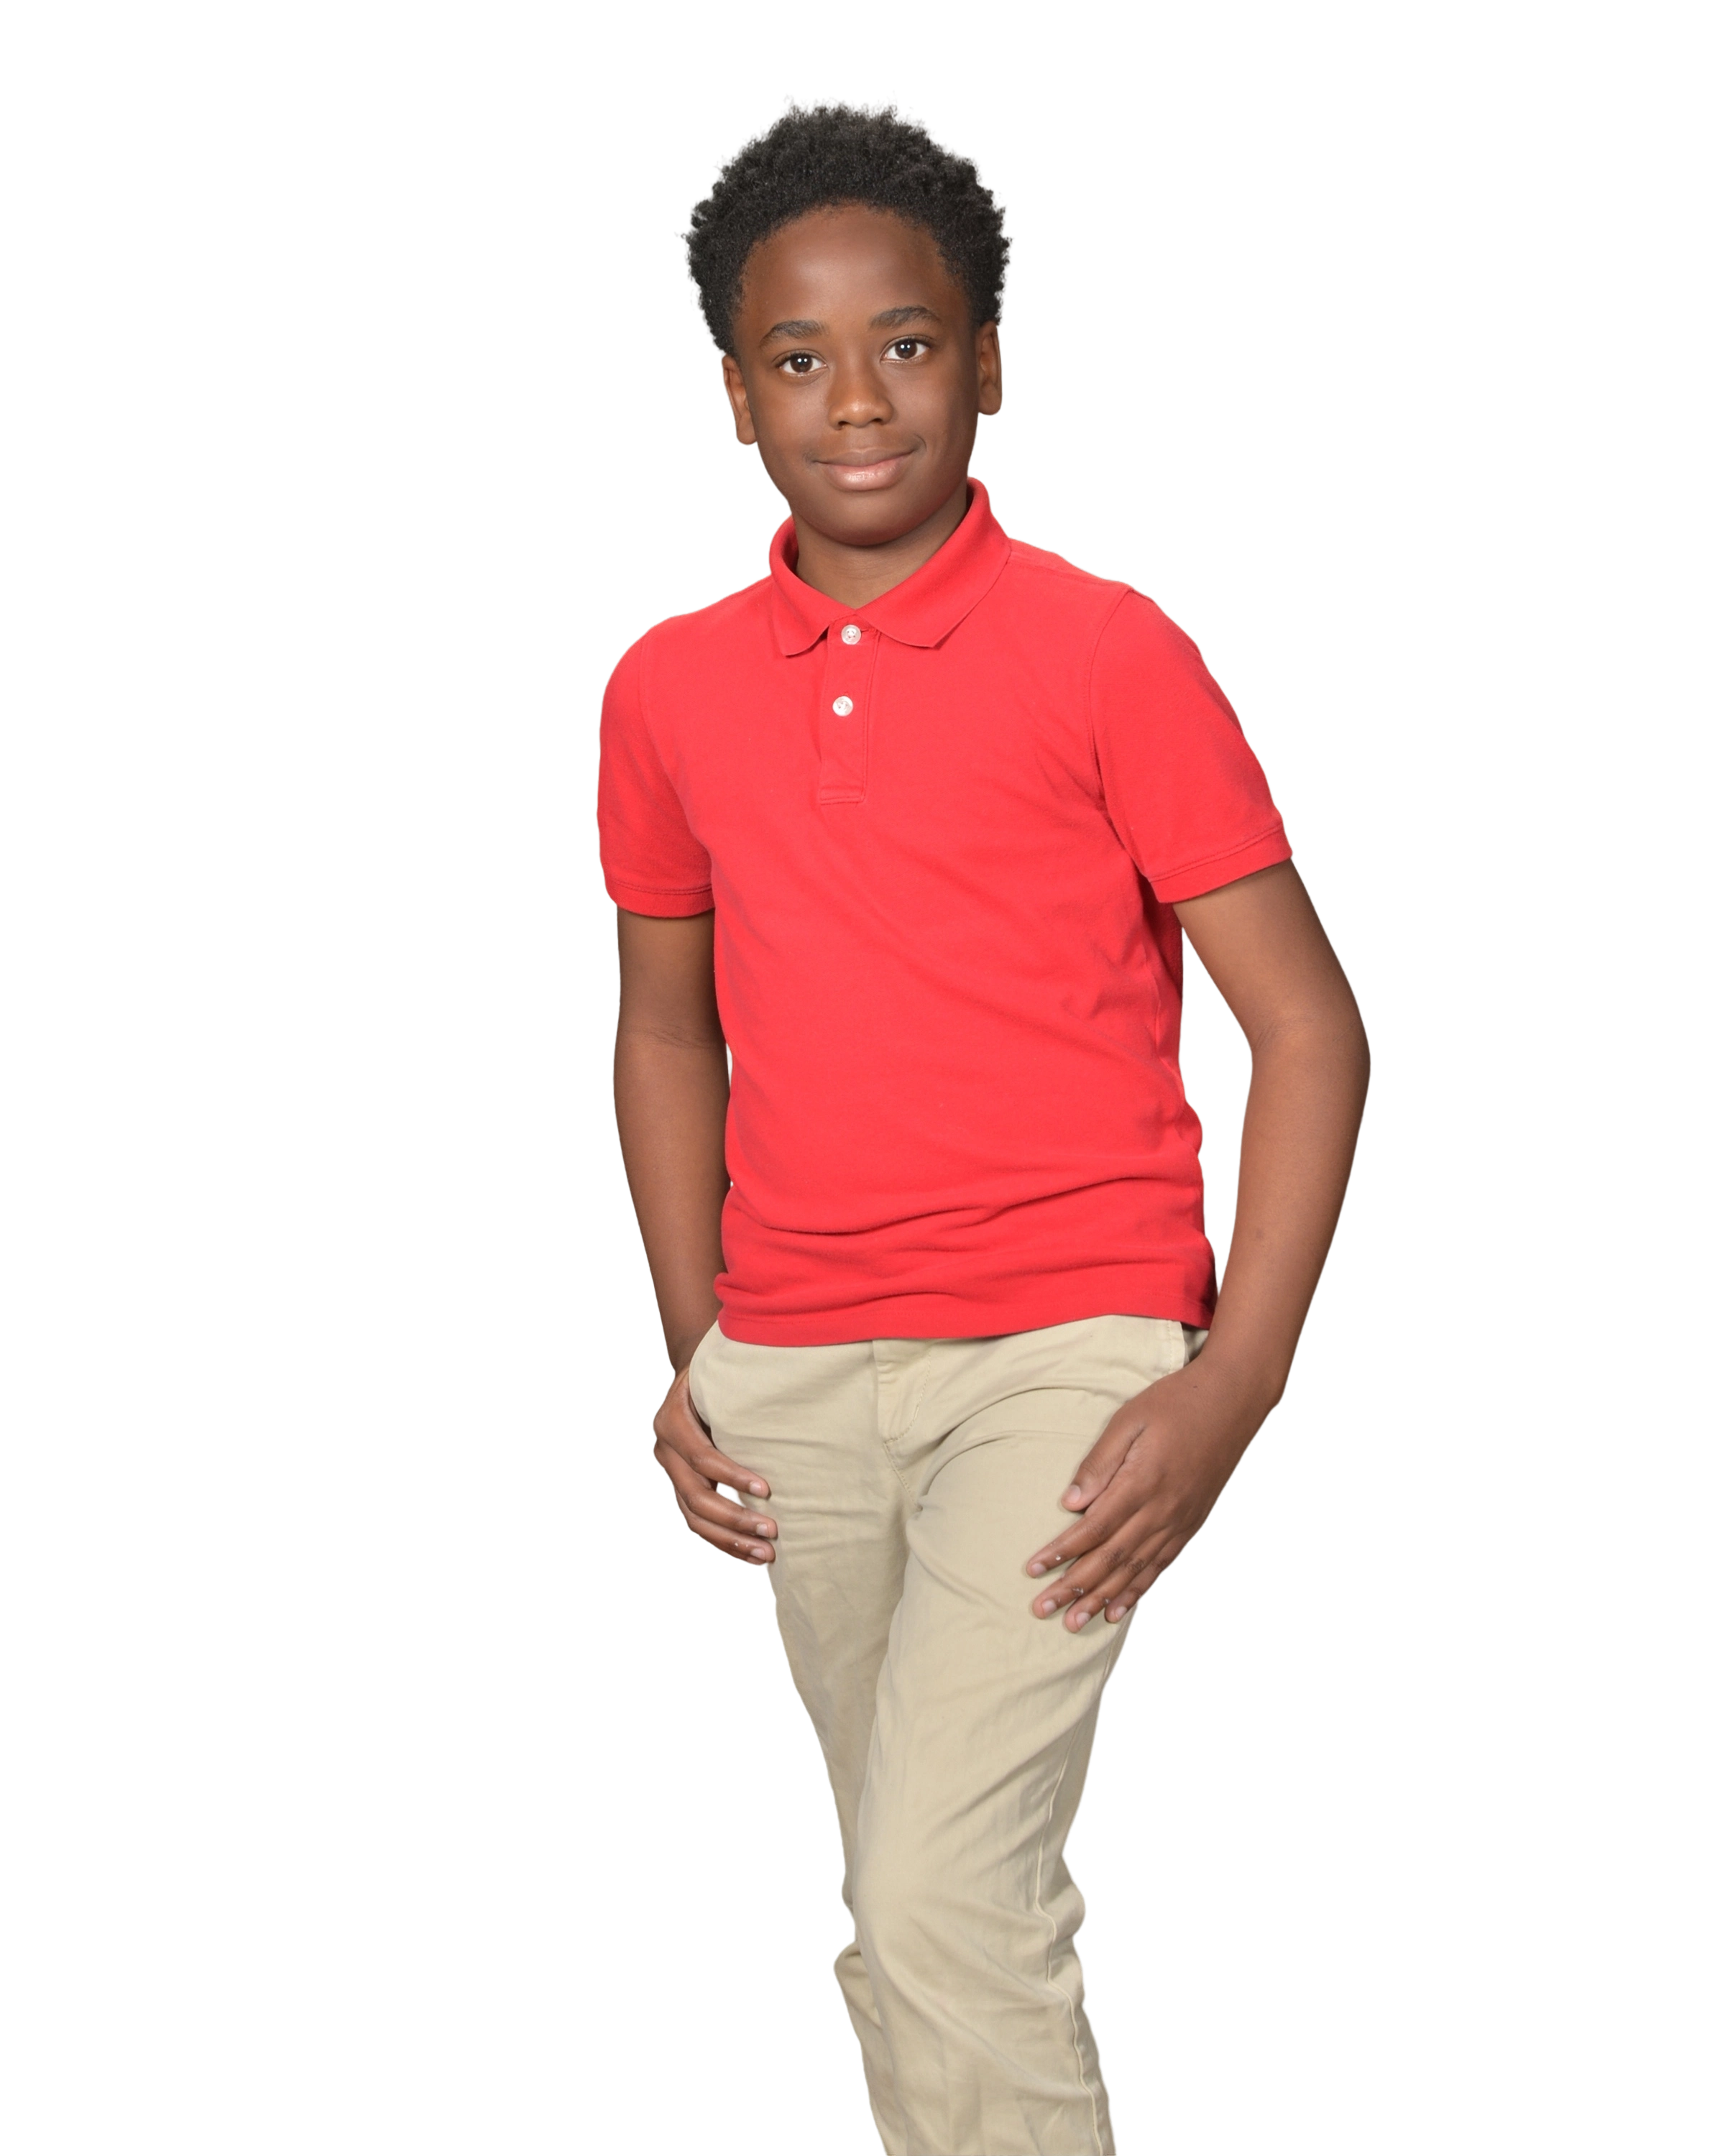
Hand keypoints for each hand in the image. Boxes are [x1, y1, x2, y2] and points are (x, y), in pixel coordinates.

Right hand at [651, 1364, 777, 1570]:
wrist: (692, 1377)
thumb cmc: (718, 1371)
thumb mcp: (721, 1372)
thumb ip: (739, 1386)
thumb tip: (789, 1390)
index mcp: (672, 1422)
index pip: (702, 1458)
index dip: (732, 1477)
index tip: (766, 1491)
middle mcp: (665, 1451)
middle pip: (696, 1497)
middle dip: (735, 1518)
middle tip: (772, 1531)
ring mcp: (671, 1473)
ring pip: (694, 1518)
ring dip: (730, 1540)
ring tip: (766, 1555)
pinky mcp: (682, 1487)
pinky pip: (697, 1522)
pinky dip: (723, 1541)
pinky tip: (750, 1556)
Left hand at [1024, 1356, 1264, 1630]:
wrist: (1233, 1401)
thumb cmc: (1175, 1403)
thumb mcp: (1130, 1419)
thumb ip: (1099, 1462)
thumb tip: (1070, 1503)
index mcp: (1142, 1483)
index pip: (1092, 1529)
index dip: (1060, 1553)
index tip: (1032, 1570)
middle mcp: (1161, 1511)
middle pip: (1109, 1559)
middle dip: (1073, 1587)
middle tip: (1041, 1610)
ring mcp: (1179, 1522)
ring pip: (1133, 1571)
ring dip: (1100, 1599)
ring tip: (1073, 1623)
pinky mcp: (1190, 1526)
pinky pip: (1159, 1568)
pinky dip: (1136, 1592)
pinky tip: (1117, 1612)